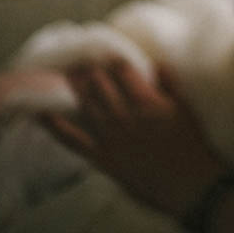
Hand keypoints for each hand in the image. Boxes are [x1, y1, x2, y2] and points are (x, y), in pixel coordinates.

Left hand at [44, 60, 225, 219]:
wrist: (188, 184)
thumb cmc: (191, 144)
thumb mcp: (185, 107)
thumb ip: (169, 82)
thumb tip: (156, 62)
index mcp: (146, 101)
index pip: (122, 69)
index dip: (111, 56)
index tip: (104, 47)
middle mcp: (124, 116)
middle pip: (99, 83)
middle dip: (88, 66)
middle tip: (80, 55)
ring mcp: (111, 137)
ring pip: (85, 104)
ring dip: (74, 86)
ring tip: (66, 71)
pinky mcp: (102, 158)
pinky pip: (73, 140)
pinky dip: (55, 127)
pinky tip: (42, 114)